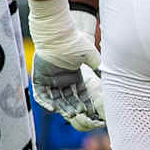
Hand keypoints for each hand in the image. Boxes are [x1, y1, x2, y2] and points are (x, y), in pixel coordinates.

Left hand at [31, 5, 104, 130]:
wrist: (57, 35)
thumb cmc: (74, 43)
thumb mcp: (91, 56)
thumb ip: (98, 67)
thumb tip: (111, 77)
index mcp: (74, 75)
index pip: (79, 93)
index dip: (84, 102)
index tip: (89, 111)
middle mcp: (62, 79)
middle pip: (67, 98)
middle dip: (73, 107)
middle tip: (78, 114)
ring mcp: (49, 79)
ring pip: (55, 99)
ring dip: (61, 108)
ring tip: (68, 114)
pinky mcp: (38, 78)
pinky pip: (41, 94)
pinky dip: (46, 102)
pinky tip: (53, 109)